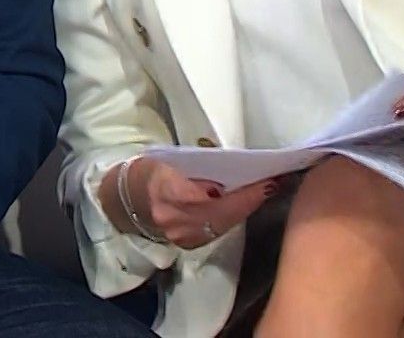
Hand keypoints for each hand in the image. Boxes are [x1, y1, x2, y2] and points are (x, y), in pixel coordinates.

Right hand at [117, 157, 279, 248]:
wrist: (126, 200)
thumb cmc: (150, 171)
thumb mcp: (167, 159)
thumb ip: (196, 167)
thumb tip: (231, 170)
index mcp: (166, 189)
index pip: (212, 195)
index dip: (242, 191)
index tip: (266, 179)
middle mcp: (174, 218)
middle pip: (223, 212)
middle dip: (252, 198)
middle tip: (276, 181)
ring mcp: (181, 235)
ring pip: (224, 223)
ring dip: (247, 207)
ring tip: (267, 190)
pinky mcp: (188, 244)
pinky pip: (218, 231)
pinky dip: (234, 217)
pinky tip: (247, 204)